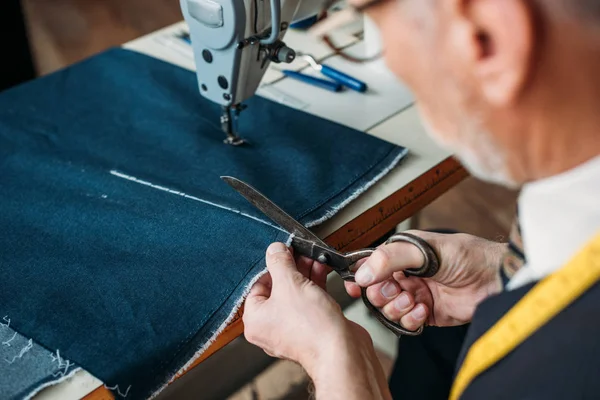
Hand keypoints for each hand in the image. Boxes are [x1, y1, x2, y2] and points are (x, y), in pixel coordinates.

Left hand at [243, 242, 352, 370]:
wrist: (342, 352)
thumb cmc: (312, 328)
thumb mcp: (290, 283)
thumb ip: (280, 262)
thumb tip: (274, 249)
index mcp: (256, 320)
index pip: (257, 284)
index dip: (272, 265)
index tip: (283, 251)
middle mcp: (272, 326)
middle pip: (278, 287)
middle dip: (292, 267)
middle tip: (300, 252)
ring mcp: (293, 327)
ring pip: (296, 293)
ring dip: (306, 273)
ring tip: (314, 257)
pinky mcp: (313, 326)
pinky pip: (310, 301)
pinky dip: (315, 285)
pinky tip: (322, 269)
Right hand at [346, 231, 505, 330]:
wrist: (496, 280)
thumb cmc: (467, 256)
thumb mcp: (425, 249)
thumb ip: (390, 259)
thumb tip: (362, 273)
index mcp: (402, 254)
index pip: (371, 265)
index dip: (360, 276)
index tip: (355, 286)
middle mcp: (406, 275)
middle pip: (375, 290)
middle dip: (382, 294)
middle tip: (398, 291)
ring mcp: (416, 295)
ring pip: (388, 308)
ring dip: (397, 308)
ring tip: (415, 300)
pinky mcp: (426, 314)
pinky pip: (406, 323)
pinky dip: (411, 319)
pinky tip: (424, 310)